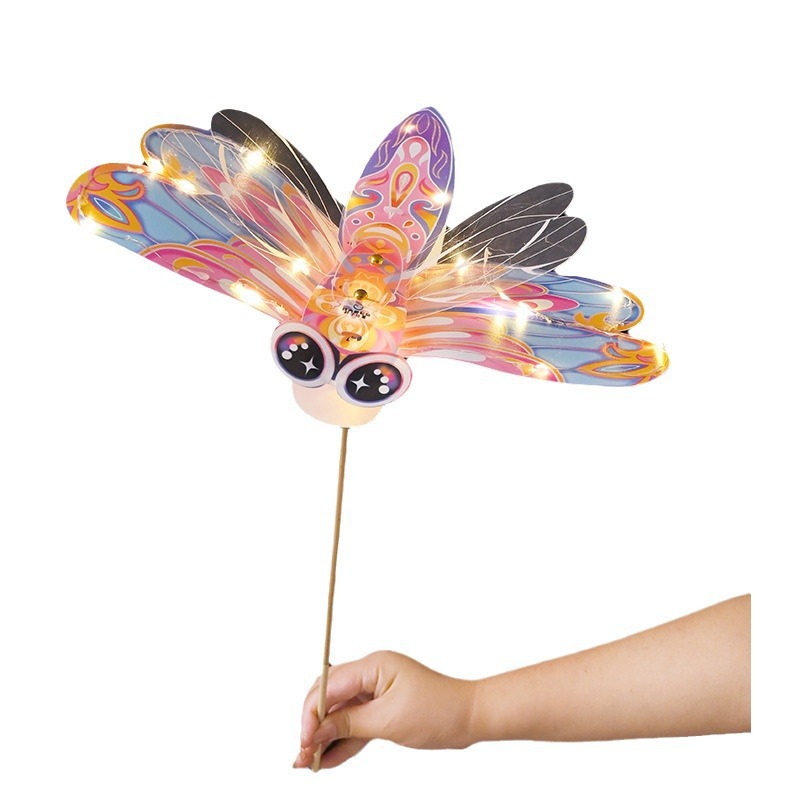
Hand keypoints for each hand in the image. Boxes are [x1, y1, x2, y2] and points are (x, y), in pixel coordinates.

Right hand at [294, 650, 475, 768]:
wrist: (470, 717)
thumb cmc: (438, 711)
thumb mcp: (388, 721)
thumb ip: (349, 724)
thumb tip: (316, 730)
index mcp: (373, 666)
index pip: (329, 685)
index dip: (312, 713)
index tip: (304, 740)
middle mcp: (371, 674)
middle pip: (330, 697)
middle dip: (314, 725)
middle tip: (303, 754)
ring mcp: (376, 691)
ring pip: (340, 713)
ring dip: (326, 737)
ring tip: (309, 763)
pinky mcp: (382, 707)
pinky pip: (356, 724)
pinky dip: (343, 741)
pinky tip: (329, 759)